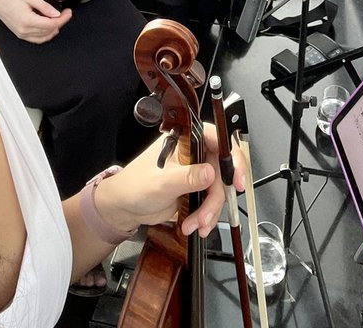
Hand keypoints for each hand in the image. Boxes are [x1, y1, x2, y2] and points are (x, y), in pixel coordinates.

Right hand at [0, 0, 72, 42]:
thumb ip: (45, 7)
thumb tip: (56, 14)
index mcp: (28, 20)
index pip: (51, 24)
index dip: (63, 19)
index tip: (68, 12)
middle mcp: (25, 30)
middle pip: (49, 31)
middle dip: (60, 22)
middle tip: (65, 13)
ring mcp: (22, 34)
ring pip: (44, 37)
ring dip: (54, 29)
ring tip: (59, 19)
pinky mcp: (20, 34)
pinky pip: (36, 39)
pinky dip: (45, 34)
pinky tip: (50, 27)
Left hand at [93, 124, 246, 239]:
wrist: (125, 208)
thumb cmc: (135, 186)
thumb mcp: (161, 182)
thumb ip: (187, 177)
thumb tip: (211, 173)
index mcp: (185, 140)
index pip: (216, 138)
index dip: (231, 156)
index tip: (237, 178)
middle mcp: (193, 153)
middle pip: (221, 169)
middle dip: (217, 195)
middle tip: (210, 212)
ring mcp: (196, 172)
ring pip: (218, 189)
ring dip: (209, 211)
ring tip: (195, 224)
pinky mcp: (196, 190)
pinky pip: (211, 202)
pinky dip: (207, 216)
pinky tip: (196, 225)